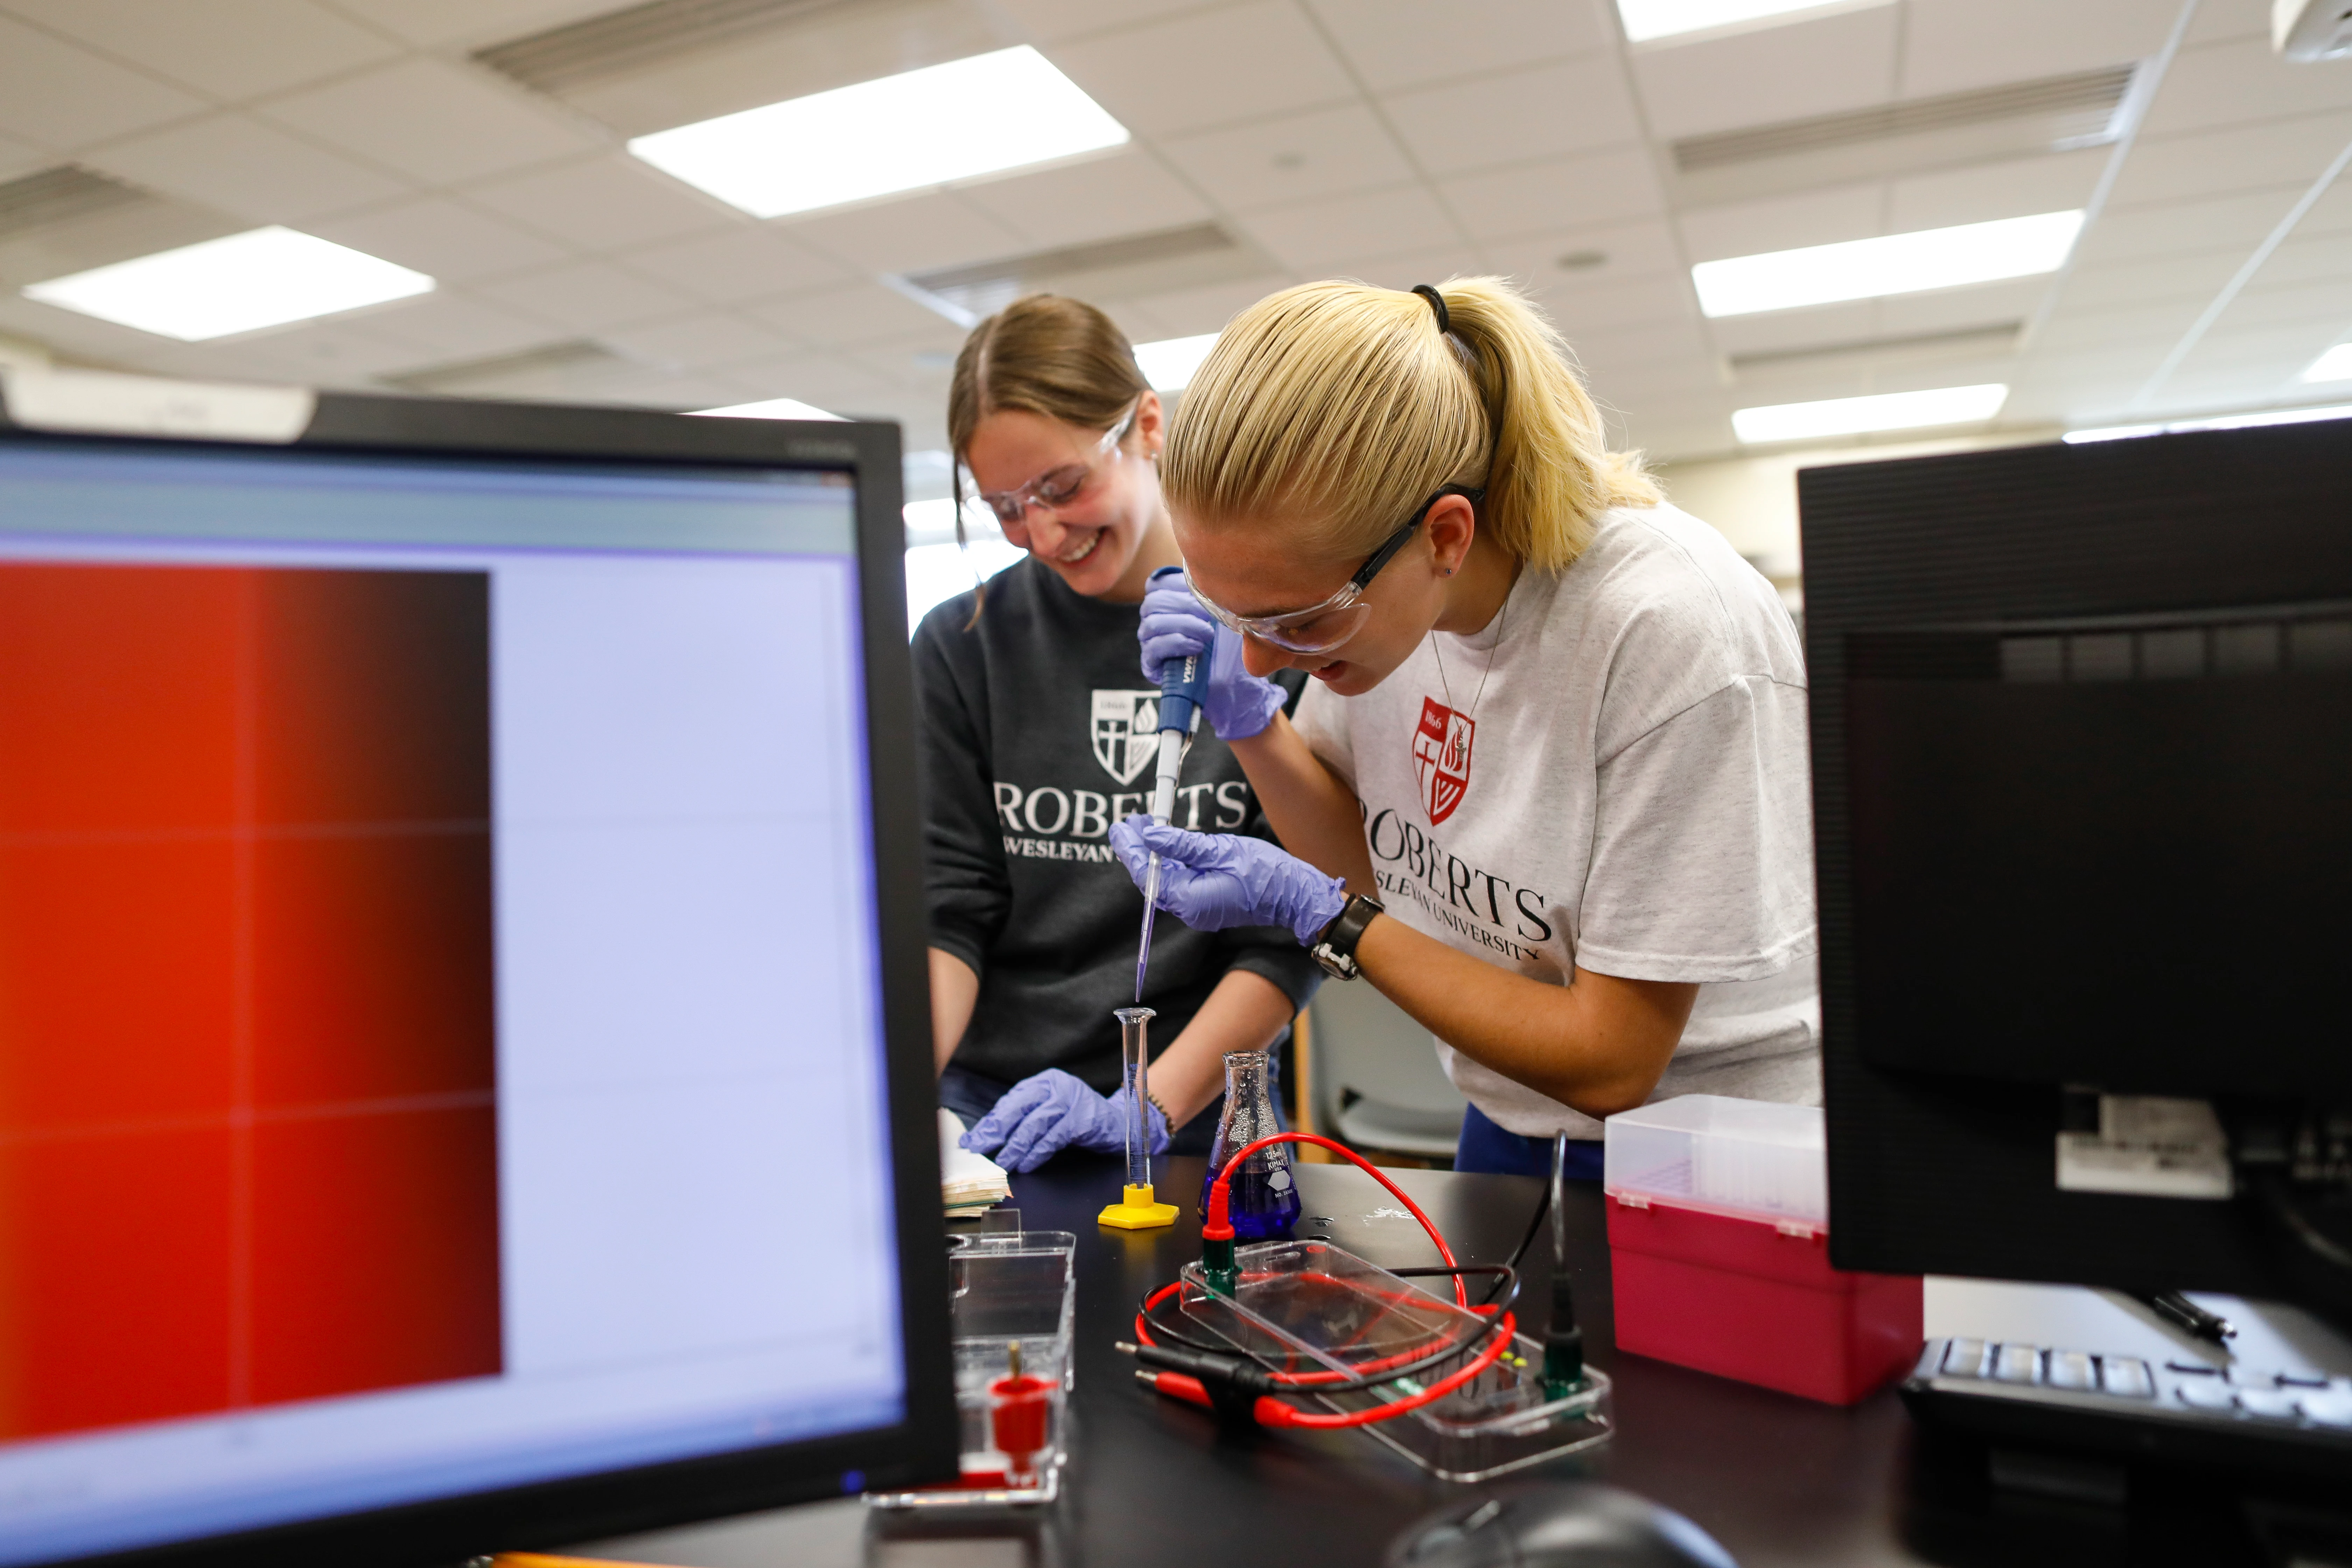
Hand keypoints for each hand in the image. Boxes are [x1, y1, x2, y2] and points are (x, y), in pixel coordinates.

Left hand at [960, 1068, 1168, 1172]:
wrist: (1120, 1124)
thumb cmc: (1080, 1121)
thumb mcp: (1050, 1115)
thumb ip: (1024, 1121)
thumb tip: (987, 1138)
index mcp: (1043, 1082)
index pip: (1010, 1102)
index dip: (988, 1122)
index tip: (971, 1141)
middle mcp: (1055, 1085)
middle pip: (1017, 1109)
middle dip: (994, 1132)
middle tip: (978, 1151)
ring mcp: (1070, 1100)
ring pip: (1033, 1124)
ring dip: (1014, 1147)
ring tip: (1002, 1163)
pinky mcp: (1082, 1118)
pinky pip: (1053, 1137)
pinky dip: (1037, 1152)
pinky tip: (1026, 1164)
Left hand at [1110, 817, 1347, 947]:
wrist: (1295, 894)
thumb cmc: (1265, 872)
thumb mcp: (1220, 849)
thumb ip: (1181, 844)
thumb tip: (1150, 835)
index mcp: (1189, 899)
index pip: (1147, 874)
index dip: (1130, 849)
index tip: (1119, 827)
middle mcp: (1189, 910)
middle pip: (1152, 878)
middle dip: (1139, 849)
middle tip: (1129, 822)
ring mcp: (1198, 908)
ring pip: (1166, 879)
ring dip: (1154, 853)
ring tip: (1144, 825)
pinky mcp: (1207, 902)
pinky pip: (1181, 882)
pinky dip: (1172, 862)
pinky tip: (1166, 843)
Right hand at [1139, 569, 1284, 740]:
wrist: (1234, 685)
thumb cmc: (1229, 646)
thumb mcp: (1224, 614)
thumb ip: (1211, 593)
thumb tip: (1206, 571)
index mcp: (1169, 604)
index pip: (1156, 584)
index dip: (1175, 583)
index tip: (1200, 591)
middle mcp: (1155, 622)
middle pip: (1153, 602)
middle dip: (1182, 604)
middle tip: (1208, 616)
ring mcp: (1151, 644)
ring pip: (1152, 623)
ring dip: (1183, 625)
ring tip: (1208, 635)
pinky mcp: (1152, 666)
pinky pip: (1153, 649)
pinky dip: (1177, 644)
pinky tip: (1197, 647)